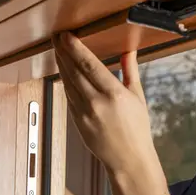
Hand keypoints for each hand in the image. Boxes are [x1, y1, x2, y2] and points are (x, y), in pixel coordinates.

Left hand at [52, 31, 154, 173]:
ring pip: (67, 83)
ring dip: (61, 65)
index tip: (67, 36)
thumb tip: (129, 51)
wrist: (128, 159)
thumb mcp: (138, 98)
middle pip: (73, 71)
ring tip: (58, 50)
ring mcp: (83, 113)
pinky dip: (65, 81)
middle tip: (57, 38)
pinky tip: (63, 72)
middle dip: (63, 52)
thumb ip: (130, 72)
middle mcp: (96, 103)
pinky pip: (68, 96)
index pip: (89, 65)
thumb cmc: (137, 130)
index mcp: (114, 95)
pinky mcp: (77, 121)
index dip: (75, 48)